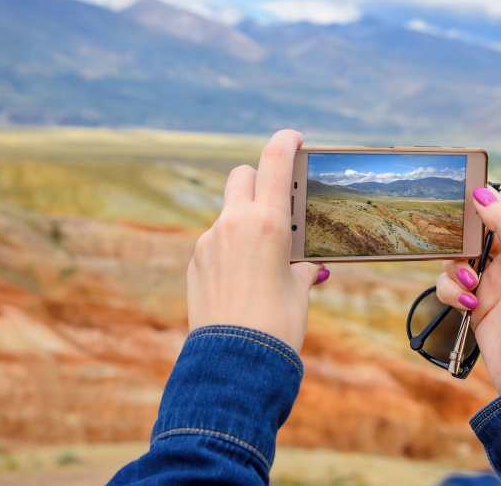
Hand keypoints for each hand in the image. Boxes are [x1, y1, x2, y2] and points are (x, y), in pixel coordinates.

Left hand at [187, 130, 327, 352]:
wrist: (234, 363)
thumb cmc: (277, 326)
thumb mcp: (300, 291)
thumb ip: (301, 268)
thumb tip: (305, 268)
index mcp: (266, 222)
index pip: (274, 160)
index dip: (285, 141)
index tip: (294, 137)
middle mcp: (233, 224)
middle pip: (241, 176)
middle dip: (258, 180)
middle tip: (276, 199)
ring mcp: (208, 242)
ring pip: (226, 212)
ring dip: (243, 220)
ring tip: (264, 254)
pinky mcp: (194, 263)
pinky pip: (214, 242)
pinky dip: (229, 249)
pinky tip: (242, 278)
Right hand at [435, 186, 500, 394]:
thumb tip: (483, 192)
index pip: (498, 213)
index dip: (478, 207)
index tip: (458, 202)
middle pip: (469, 236)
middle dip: (459, 245)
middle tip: (462, 254)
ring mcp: (488, 284)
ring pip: (453, 261)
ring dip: (455, 273)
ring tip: (471, 288)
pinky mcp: (472, 305)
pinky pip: (447, 287)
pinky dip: (451, 294)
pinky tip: (468, 307)